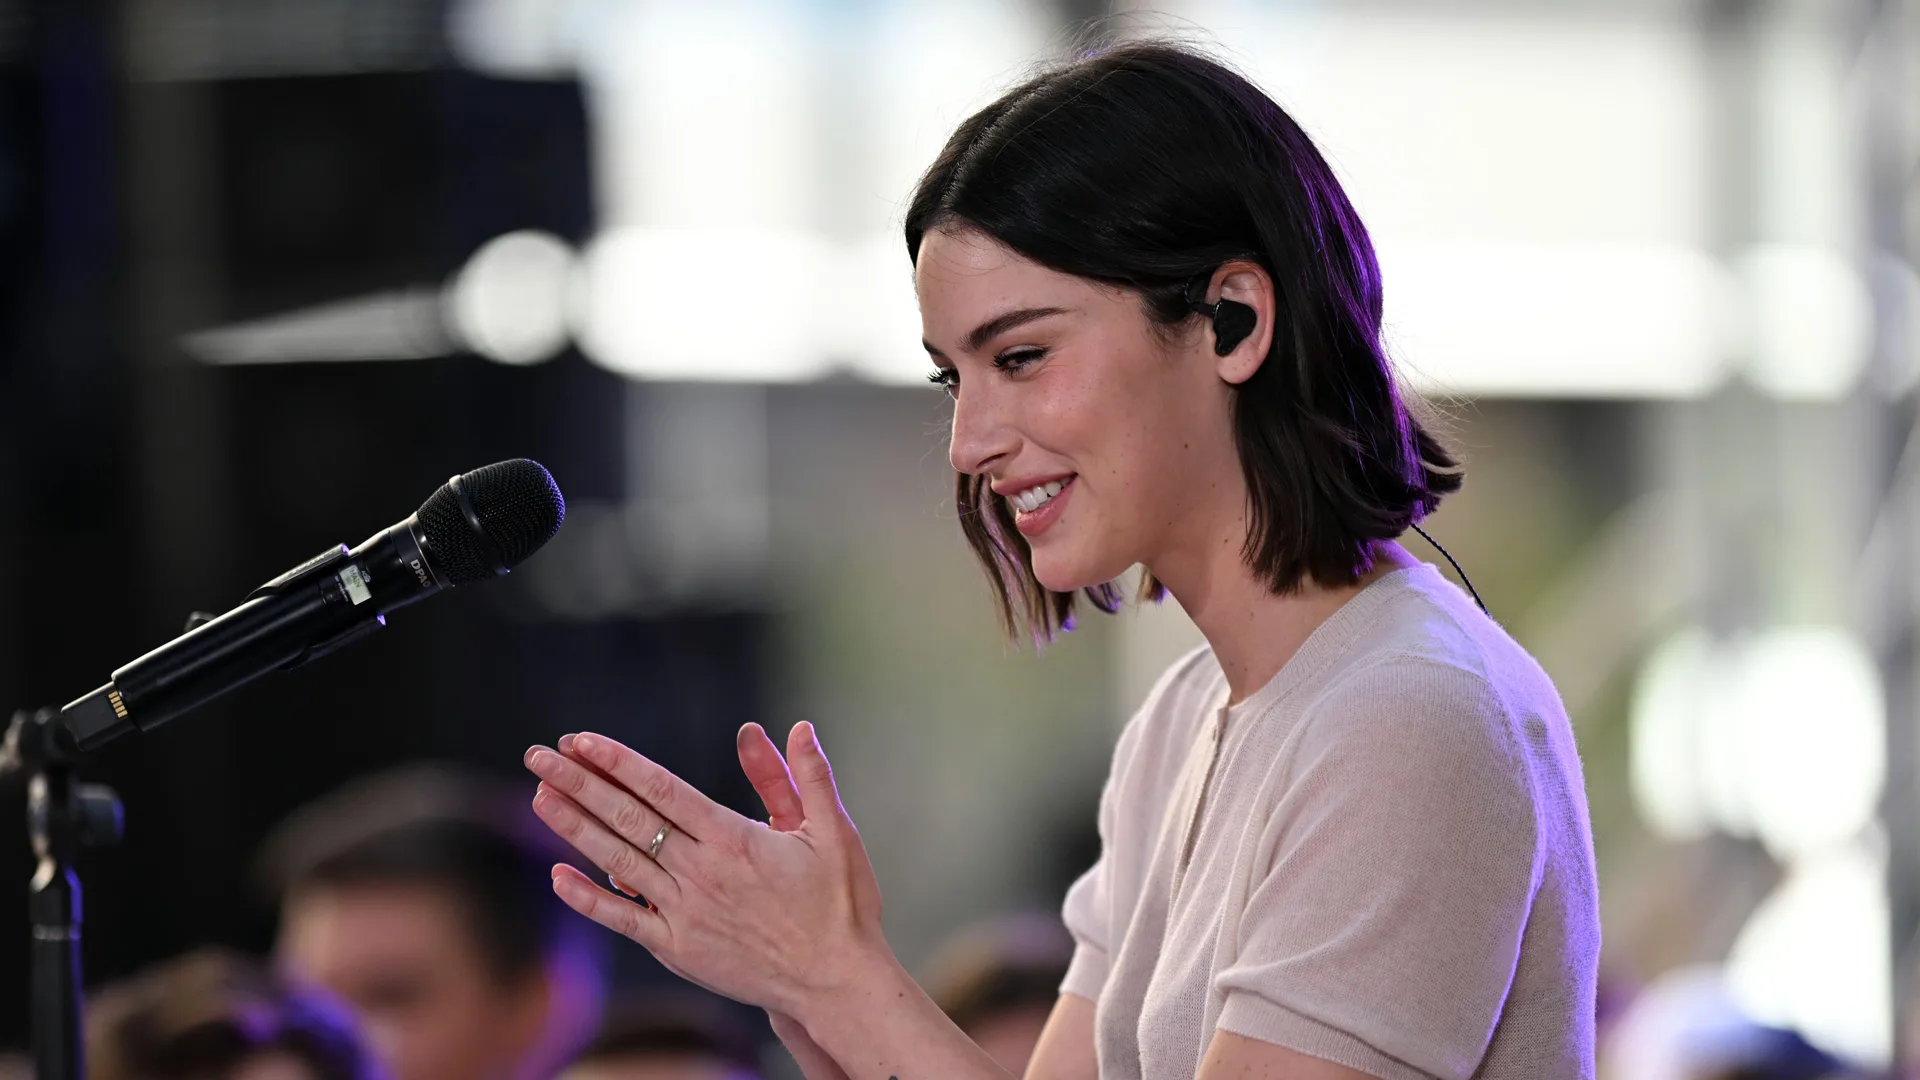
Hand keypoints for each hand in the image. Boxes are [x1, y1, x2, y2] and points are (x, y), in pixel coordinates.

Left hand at [523, 721, 888, 1020]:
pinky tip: (558, 876)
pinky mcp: (678, 947)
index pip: (661, 789)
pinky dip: (588, 898)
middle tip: (538, 756)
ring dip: (574, 827)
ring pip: (617, 861)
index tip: (581, 740)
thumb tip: (797, 727)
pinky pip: (623, 919)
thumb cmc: (839, 904)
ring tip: (540, 796)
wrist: (834, 981)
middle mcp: (701, 872)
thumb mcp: (833, 832)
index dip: (617, 762)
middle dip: (579, 783)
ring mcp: (685, 912)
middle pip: (628, 819)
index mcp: (734, 837)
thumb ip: (808, 777)